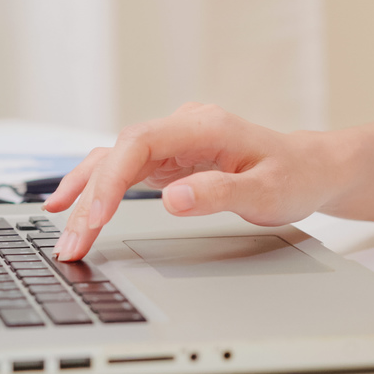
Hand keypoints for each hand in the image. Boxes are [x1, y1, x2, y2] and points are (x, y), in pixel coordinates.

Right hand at [41, 103, 341, 260]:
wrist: (311, 168)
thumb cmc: (295, 177)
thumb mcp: (267, 193)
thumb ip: (221, 193)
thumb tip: (173, 198)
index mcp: (203, 126)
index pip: (139, 143)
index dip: (111, 178)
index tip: (98, 216)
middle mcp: (181, 127)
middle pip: (118, 155)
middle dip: (90, 200)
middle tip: (72, 246)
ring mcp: (172, 143)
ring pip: (113, 162)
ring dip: (86, 197)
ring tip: (63, 235)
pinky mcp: (168, 159)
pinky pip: (121, 170)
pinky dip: (95, 189)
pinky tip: (69, 205)